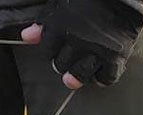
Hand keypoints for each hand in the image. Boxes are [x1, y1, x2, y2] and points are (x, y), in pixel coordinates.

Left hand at [21, 0, 142, 87]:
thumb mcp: (61, 1)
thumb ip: (44, 20)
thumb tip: (26, 37)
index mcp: (61, 27)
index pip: (47, 50)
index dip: (52, 49)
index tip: (58, 47)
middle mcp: (76, 42)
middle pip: (61, 64)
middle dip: (63, 62)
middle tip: (69, 58)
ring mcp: (96, 50)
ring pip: (81, 74)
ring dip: (78, 74)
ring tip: (80, 70)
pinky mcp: (116, 55)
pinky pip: (107, 77)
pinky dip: (102, 77)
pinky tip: (99, 72)